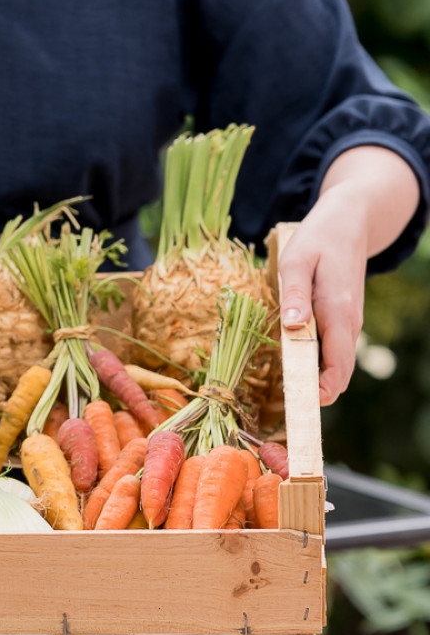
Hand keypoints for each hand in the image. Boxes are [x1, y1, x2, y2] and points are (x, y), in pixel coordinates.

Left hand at [278, 144, 419, 405]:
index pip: (338, 365)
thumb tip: (292, 328)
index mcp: (338, 312)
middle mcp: (348, 322)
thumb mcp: (297, 260)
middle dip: (317, 393)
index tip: (301, 409)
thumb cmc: (318, 239)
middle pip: (338, 371)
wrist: (349, 221)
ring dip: (315, 379)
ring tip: (285, 396)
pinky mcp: (340, 316)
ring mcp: (346, 321)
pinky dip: (316, 362)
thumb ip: (294, 294)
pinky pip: (331, 347)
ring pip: (335, 361)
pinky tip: (293, 365)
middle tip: (286, 413)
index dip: (323, 391)